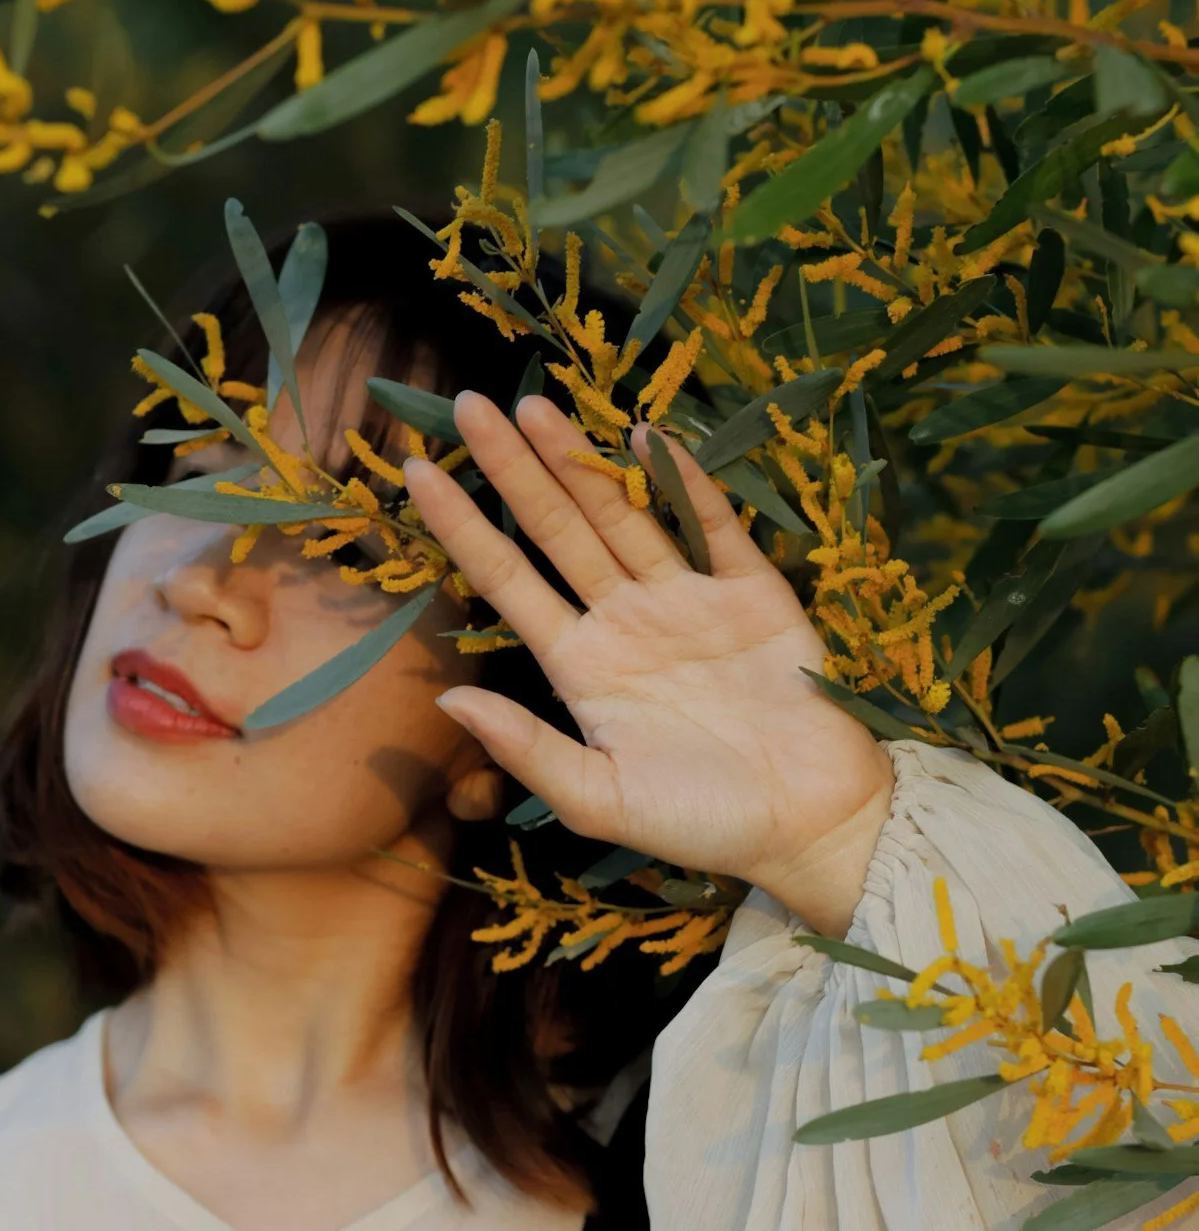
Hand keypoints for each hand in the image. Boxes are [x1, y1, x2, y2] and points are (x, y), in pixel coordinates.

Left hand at [407, 393, 893, 938]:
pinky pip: (710, 525)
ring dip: (579, 460)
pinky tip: (648, 437)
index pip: (507, 579)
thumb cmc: (701, 824)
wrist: (811, 825)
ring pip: (620, 513)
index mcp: (581, 666)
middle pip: (556, 528)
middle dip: (513, 468)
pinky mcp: (752, 591)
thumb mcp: (600, 801)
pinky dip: (684, 481)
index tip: (418, 474)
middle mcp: (624, 620)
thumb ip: (526, 750)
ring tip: (534, 406)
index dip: (463, 527)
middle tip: (468, 405)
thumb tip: (445, 704)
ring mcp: (686, 600)